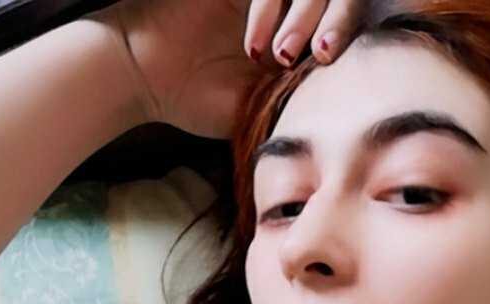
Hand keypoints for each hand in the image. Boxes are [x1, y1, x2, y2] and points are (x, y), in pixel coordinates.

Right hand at [91, 0, 357, 138]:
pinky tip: (255, 41)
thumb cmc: (196, 99)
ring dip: (302, 14)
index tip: (327, 64)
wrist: (142, 74)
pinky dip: (271, 6)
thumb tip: (346, 106)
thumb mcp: (257, 106)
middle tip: (318, 55)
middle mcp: (284, 6)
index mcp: (298, 37)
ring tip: (282, 55)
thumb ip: (297, 99)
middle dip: (334, 20)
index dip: (345, 35)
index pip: (342, 23)